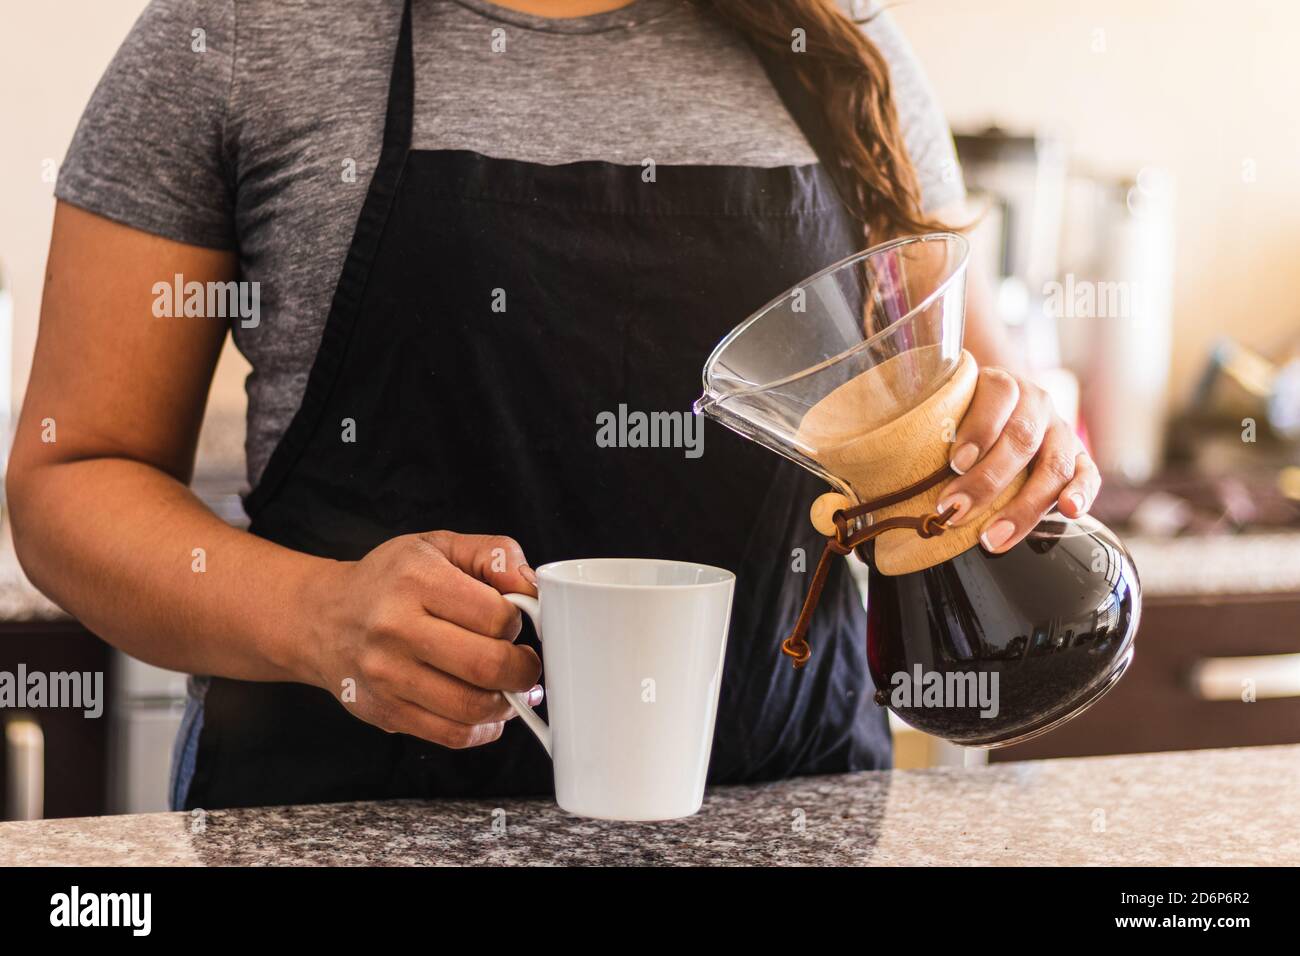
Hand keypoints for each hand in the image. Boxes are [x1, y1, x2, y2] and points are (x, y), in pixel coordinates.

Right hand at [302, 531, 542, 748]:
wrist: (322, 618)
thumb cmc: (390, 580)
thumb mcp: (440, 546)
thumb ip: (494, 555)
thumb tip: (534, 587)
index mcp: (415, 580)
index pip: (495, 616)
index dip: (519, 623)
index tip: (515, 623)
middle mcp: (395, 629)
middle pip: (487, 667)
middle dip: (523, 669)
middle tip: (525, 663)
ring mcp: (387, 676)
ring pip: (472, 708)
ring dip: (506, 703)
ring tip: (507, 686)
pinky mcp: (384, 712)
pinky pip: (451, 736)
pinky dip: (481, 730)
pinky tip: (485, 711)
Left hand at [936, 367, 1099, 552]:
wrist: (1006, 406)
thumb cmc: (965, 419)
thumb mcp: (947, 411)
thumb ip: (925, 431)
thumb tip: (870, 477)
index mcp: (1002, 384)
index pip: (997, 396)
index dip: (978, 430)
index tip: (955, 463)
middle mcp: (1036, 403)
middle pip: (1020, 439)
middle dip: (987, 481)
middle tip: (955, 511)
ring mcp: (1062, 430)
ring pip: (1053, 465)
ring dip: (1023, 505)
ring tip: (992, 537)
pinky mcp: (1080, 457)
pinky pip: (1088, 474)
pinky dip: (1082, 493)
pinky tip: (1068, 512)